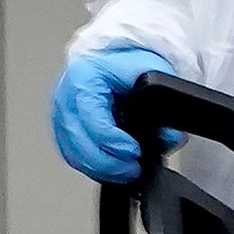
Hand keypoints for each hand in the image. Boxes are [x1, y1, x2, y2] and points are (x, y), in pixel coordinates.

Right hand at [49, 43, 176, 185]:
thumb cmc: (128, 64)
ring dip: (102, 169)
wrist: (116, 60)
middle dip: (108, 162)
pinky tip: (114, 169)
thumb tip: (171, 136)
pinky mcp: (64, 130)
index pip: (92, 118)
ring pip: (74, 154)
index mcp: (83, 76)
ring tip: (128, 172)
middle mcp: (66, 96)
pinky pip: (74, 157)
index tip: (135, 151)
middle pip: (77, 142)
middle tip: (133, 168)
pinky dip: (94, 168)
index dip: (114, 141)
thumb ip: (162, 104)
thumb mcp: (151, 73)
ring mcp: (62, 115)